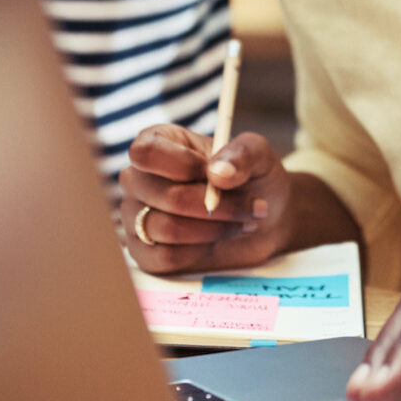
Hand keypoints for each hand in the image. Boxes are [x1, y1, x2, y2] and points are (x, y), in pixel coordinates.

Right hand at [119, 123, 292, 274]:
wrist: (264, 219)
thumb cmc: (251, 180)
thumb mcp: (258, 156)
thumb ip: (243, 154)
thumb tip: (218, 173)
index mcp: (157, 142)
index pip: (146, 152)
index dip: (184, 166)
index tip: (217, 175)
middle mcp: (139, 179)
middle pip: (166, 197)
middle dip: (217, 207)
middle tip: (252, 207)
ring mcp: (136, 217)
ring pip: (168, 229)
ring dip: (214, 229)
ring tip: (238, 223)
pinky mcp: (144, 253)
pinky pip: (166, 257)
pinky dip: (200, 251)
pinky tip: (214, 241)